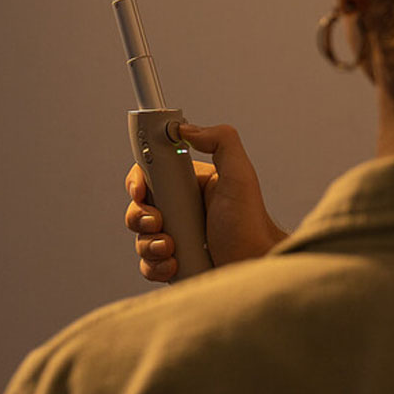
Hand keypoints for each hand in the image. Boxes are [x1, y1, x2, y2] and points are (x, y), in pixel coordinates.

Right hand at [124, 123, 288, 282]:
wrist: (255, 264)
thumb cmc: (251, 223)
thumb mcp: (240, 174)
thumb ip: (221, 140)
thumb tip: (184, 128)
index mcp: (191, 184)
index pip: (152, 174)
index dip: (139, 181)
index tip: (140, 191)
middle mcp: (180, 209)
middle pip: (139, 207)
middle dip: (141, 216)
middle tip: (158, 222)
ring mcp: (175, 237)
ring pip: (140, 237)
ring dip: (149, 244)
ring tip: (171, 248)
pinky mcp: (173, 263)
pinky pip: (148, 264)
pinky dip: (155, 265)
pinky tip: (174, 264)